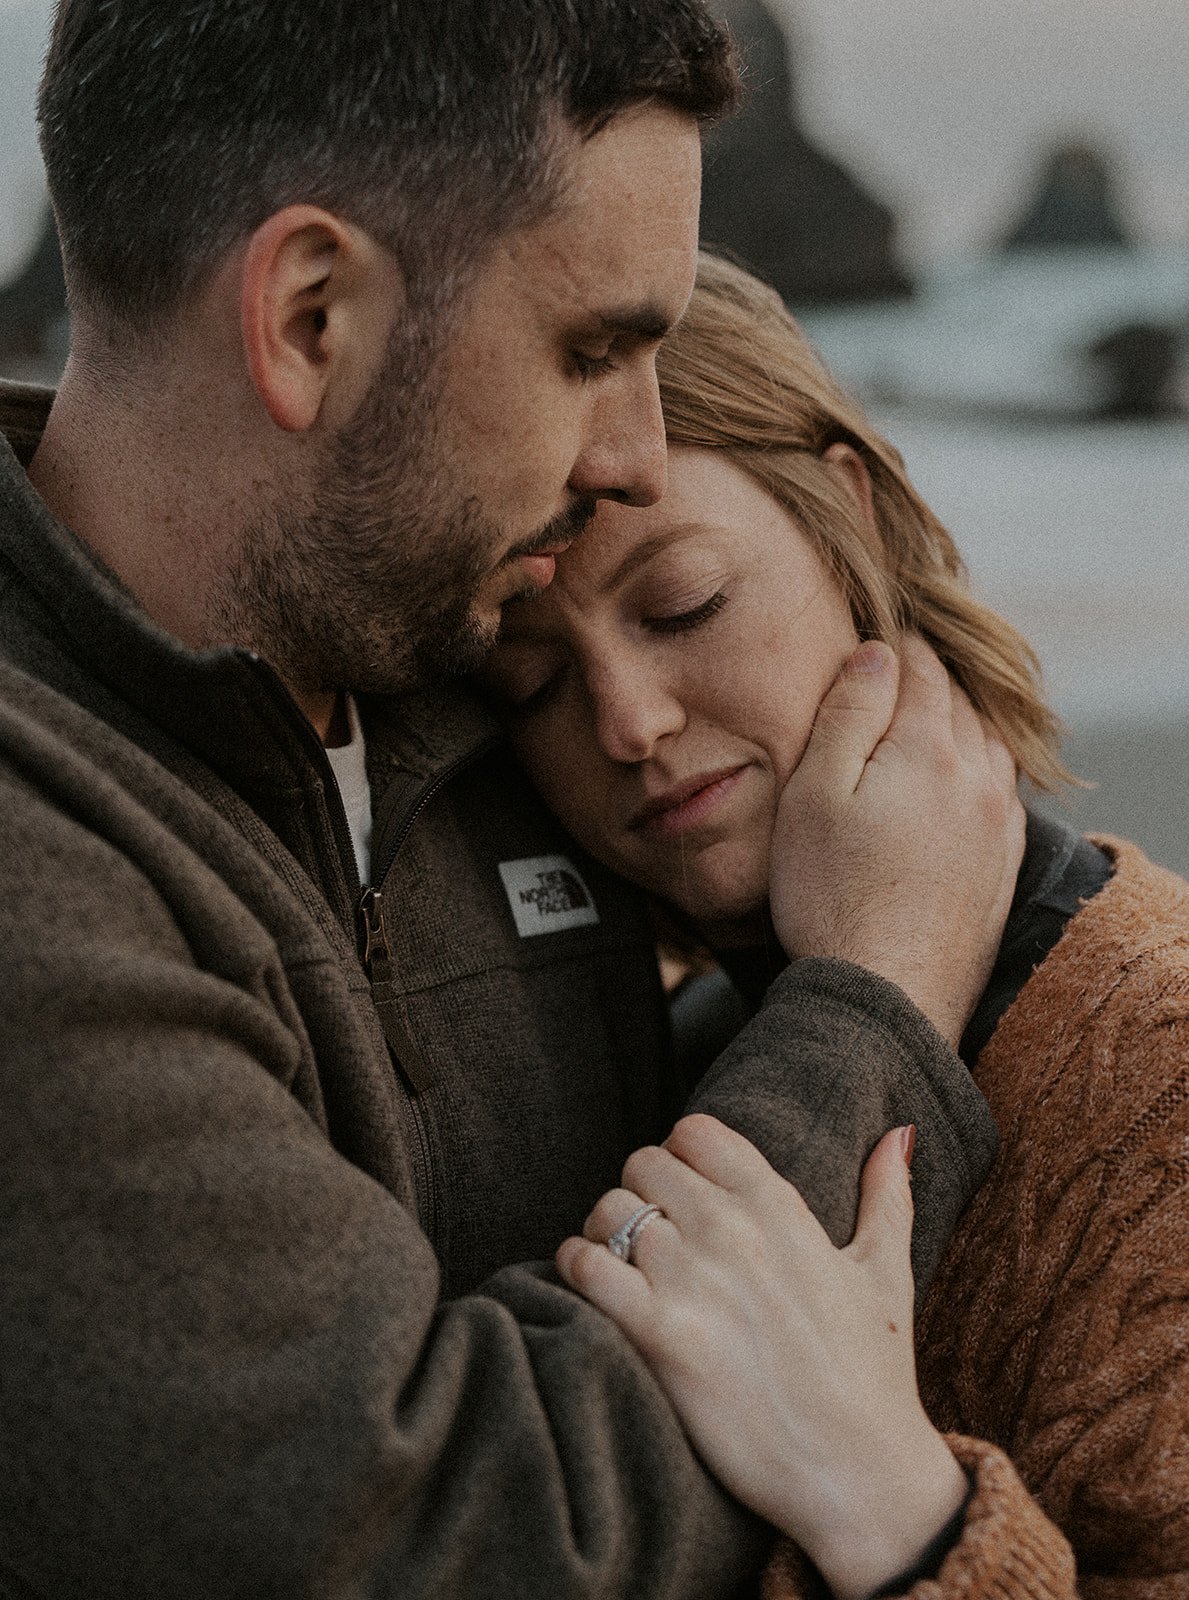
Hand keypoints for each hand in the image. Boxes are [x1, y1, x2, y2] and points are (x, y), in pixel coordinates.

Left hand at [556, 1115, 968, 1599]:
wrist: (857, 1474)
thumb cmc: (872, 1375)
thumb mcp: (887, 1274)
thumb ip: (886, 1196)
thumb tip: (899, 1133)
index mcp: (780, 1207)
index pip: (695, 1132)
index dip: (680, 1157)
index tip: (684, 1194)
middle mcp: (732, 1229)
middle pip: (643, 1164)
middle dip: (640, 1194)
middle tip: (648, 1236)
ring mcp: (693, 1280)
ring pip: (608, 1210)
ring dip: (604, 1234)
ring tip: (620, 1268)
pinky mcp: (660, 1336)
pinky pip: (586, 1266)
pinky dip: (576, 1269)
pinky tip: (596, 1292)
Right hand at [769, 636, 1024, 1043]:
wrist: (886, 997)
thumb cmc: (830, 896)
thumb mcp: (814, 793)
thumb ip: (849, 714)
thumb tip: (878, 653)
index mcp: (929, 750)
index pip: (920, 670)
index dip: (894, 648)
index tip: (875, 640)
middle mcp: (978, 780)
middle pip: (960, 703)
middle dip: (930, 682)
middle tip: (897, 672)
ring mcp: (998, 827)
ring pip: (989, 747)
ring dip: (961, 725)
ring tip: (928, 723)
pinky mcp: (1001, 869)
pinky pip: (1001, 795)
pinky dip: (979, 772)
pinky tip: (957, 786)